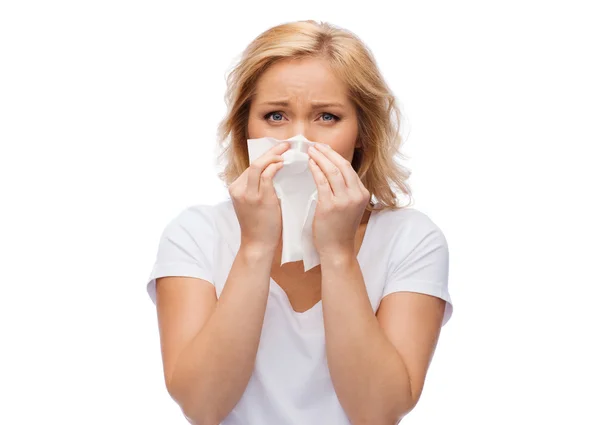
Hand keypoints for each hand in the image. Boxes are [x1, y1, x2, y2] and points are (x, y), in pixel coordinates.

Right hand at [229, 142, 289, 251]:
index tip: (279, 149)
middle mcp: (239, 189)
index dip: (266, 155)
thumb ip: (259, 187)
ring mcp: (247, 194)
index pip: (252, 166)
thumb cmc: (260, 225)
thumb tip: (275, 171)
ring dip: (274, 156)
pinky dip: (275, 167)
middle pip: (254, 162)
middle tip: (286, 145)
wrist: (257, 244)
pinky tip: (283, 164)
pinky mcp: (259, 199)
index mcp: (236, 188)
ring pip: (258, 166)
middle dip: (271, 151)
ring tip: (286, 151)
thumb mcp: (254, 202)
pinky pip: (266, 176)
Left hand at [307, 143, 370, 257]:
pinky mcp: (330, 206)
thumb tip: (334, 171)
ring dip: (320, 158)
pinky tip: (309, 164)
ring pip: (332, 171)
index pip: (349, 168)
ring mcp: (344, 200)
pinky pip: (322, 182)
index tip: (324, 149)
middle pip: (342, 165)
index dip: (335, 156)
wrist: (337, 249)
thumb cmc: (340, 228)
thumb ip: (346, 190)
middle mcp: (356, 195)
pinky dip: (315, 170)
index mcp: (362, 193)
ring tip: (310, 151)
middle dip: (327, 152)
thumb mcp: (350, 206)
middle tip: (315, 145)